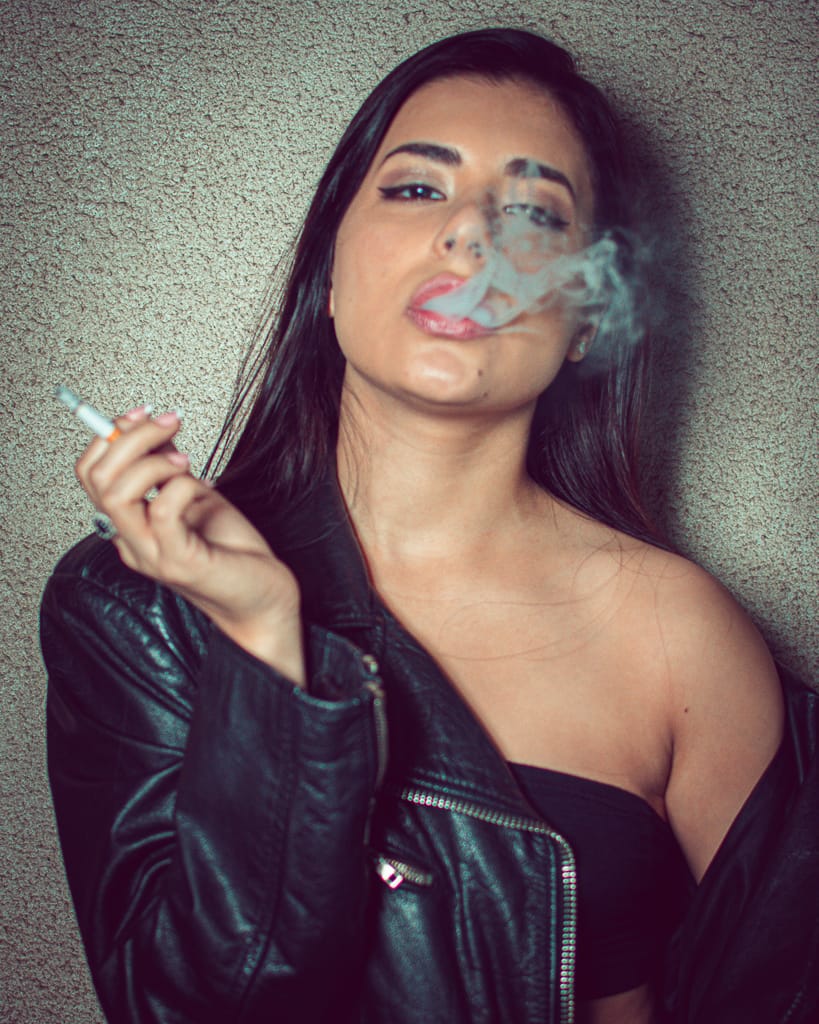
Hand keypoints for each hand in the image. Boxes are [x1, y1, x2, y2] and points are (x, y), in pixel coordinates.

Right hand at [75, 407, 304, 683]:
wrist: (263, 598)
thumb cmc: (233, 552)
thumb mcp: (197, 497)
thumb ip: (169, 471)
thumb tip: (153, 432)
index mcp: (131, 526)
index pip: (90, 475)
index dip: (110, 436)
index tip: (143, 415)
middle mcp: (132, 542)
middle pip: (97, 479)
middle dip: (130, 437)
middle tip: (167, 424)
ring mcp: (151, 555)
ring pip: (117, 494)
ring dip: (152, 461)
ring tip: (185, 460)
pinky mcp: (179, 561)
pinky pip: (163, 511)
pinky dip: (182, 486)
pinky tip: (201, 487)